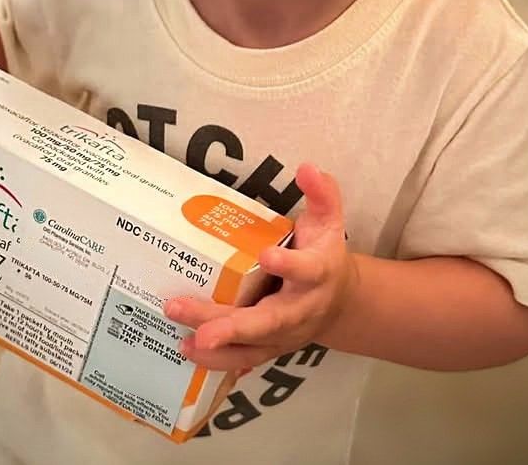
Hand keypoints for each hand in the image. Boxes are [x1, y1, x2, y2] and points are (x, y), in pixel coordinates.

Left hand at [164, 163, 353, 371]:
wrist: (340, 301)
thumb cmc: (325, 253)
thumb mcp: (329, 220)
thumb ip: (321, 193)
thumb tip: (307, 168)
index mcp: (318, 273)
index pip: (307, 270)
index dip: (289, 265)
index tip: (267, 255)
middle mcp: (302, 309)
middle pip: (270, 321)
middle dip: (234, 326)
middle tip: (203, 329)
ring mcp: (286, 334)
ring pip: (253, 345)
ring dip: (220, 347)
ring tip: (187, 341)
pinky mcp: (271, 347)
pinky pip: (246, 358)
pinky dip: (220, 360)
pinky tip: (189, 352)